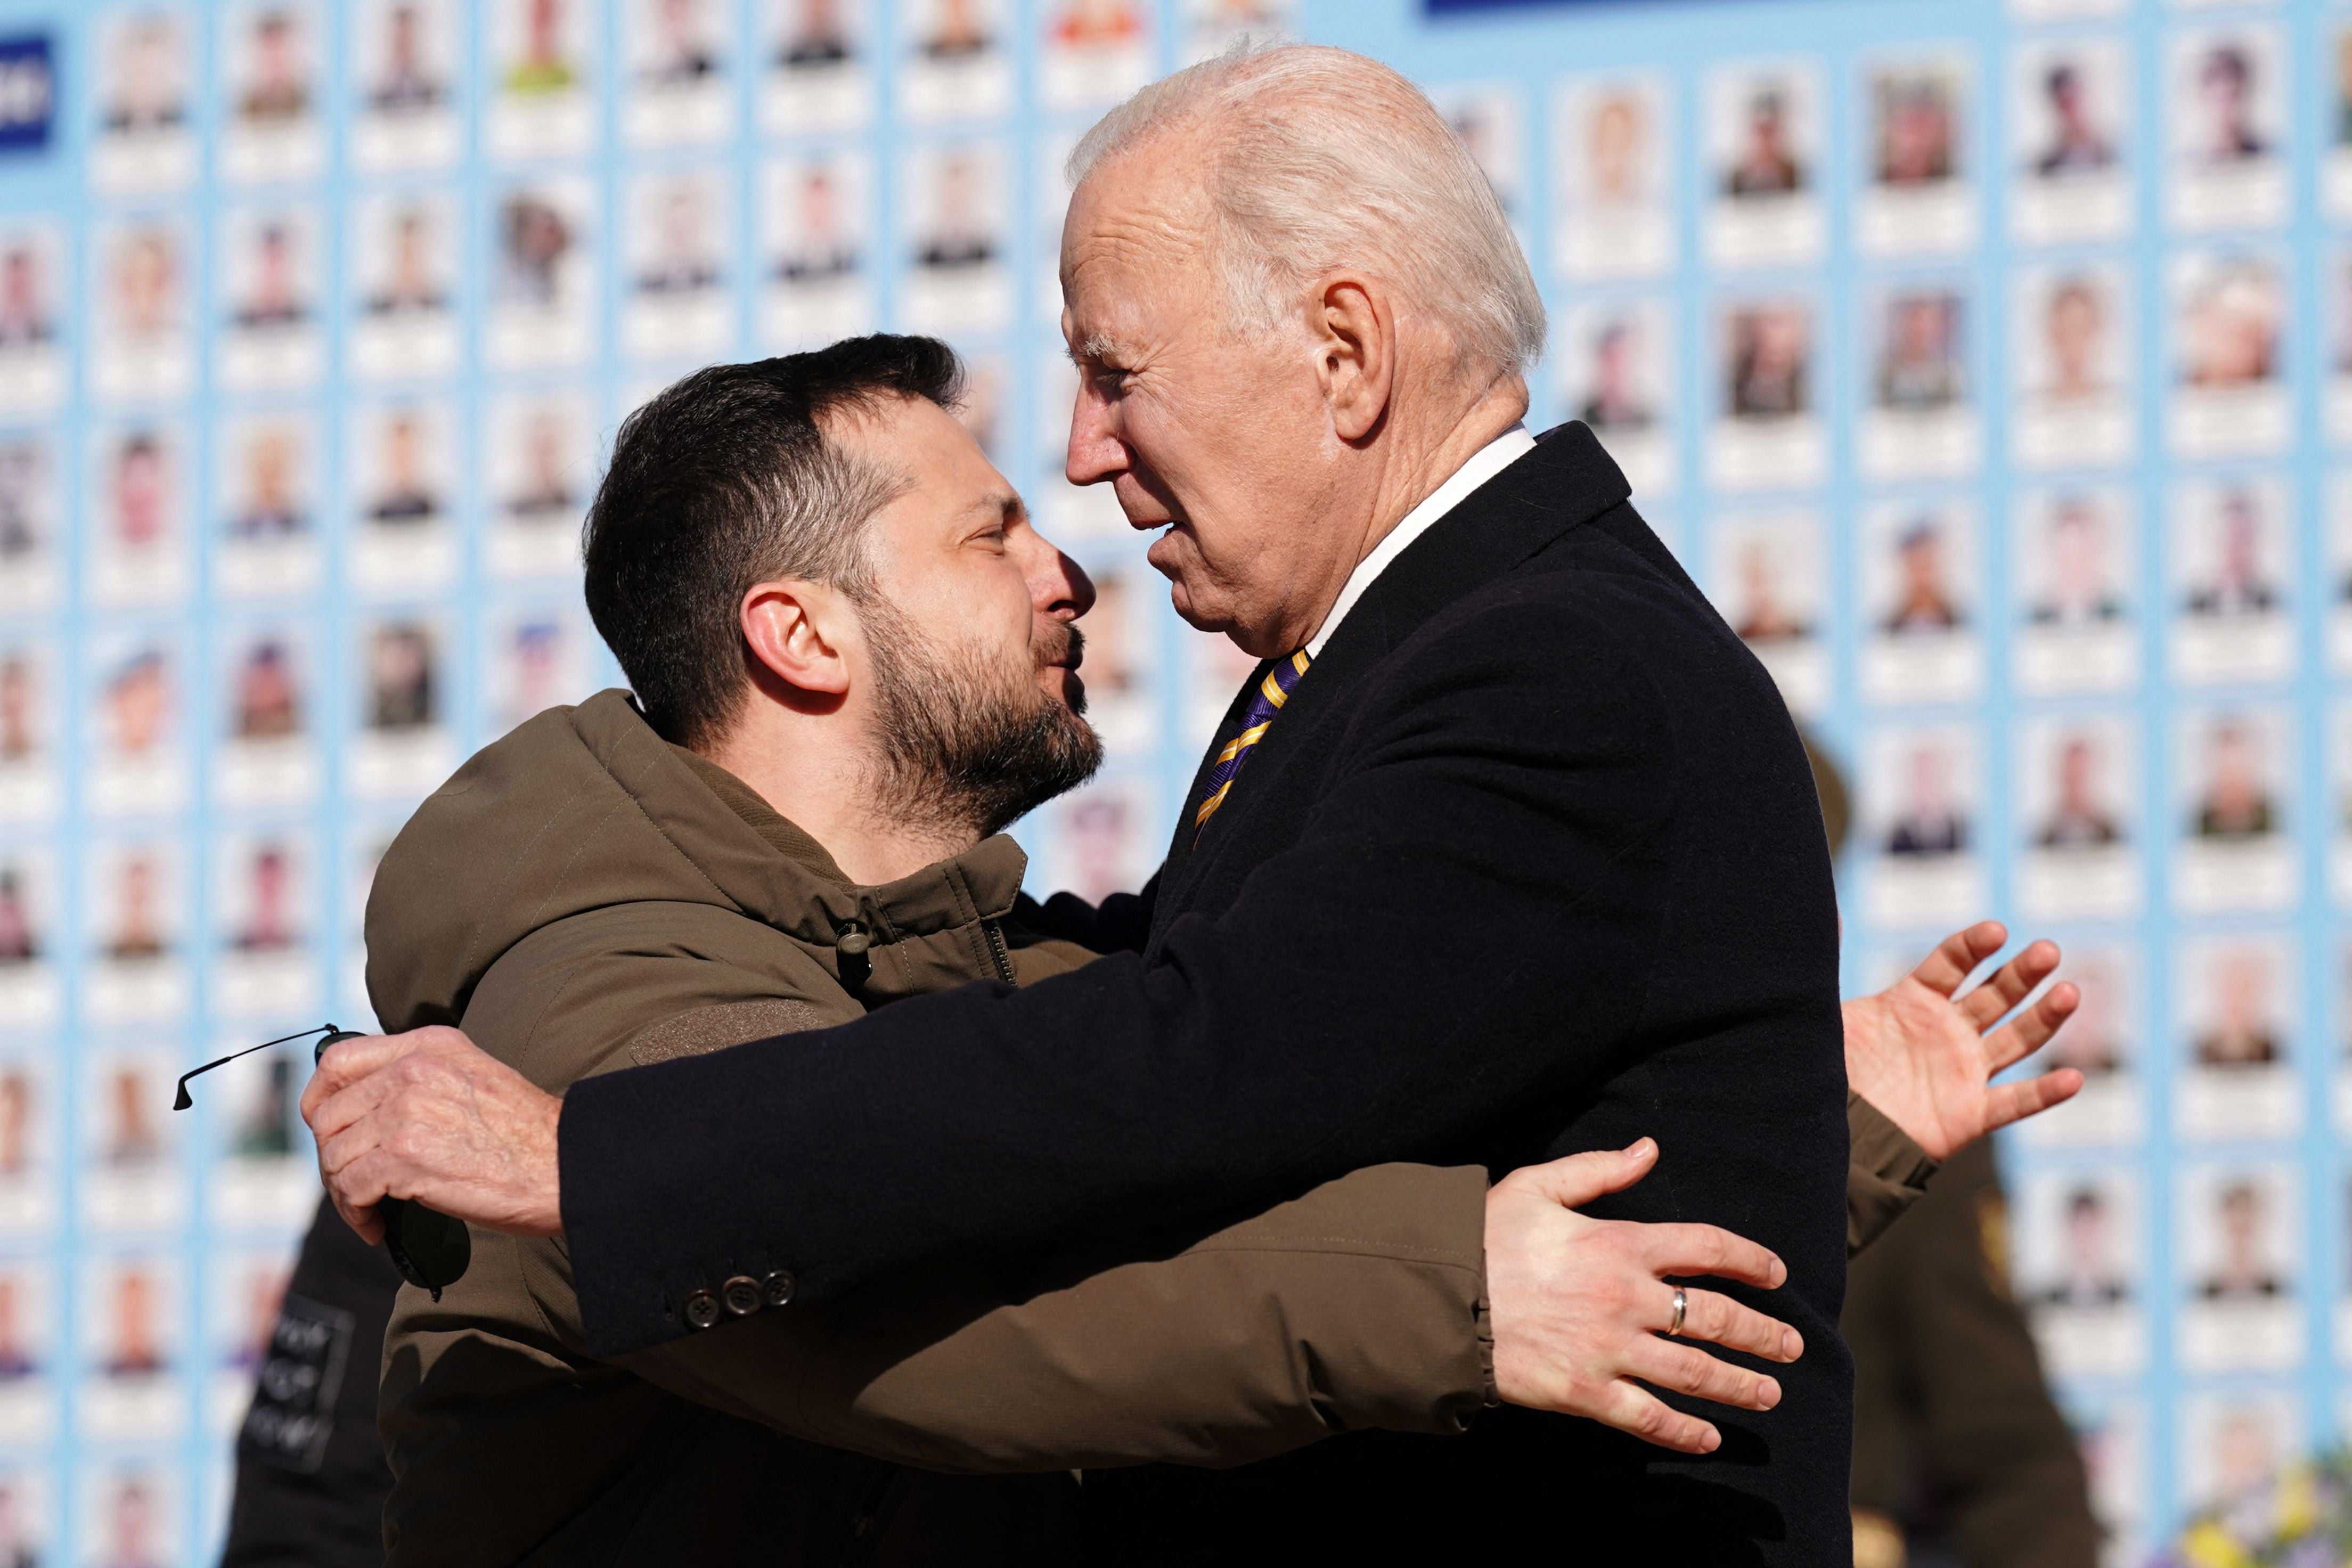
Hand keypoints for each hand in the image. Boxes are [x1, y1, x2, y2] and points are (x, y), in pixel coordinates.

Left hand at [300, 1026, 564, 1243]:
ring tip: (369, 1210)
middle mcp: (413, 1070)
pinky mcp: (405, 1156)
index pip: (338, 1061)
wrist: (565, 1165)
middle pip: (329, 1114)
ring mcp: (407, 1111)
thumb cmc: (528, 1136)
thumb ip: (425, 1076)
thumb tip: (371, 1108)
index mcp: (430, 1046)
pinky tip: (377, 1226)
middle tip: (354, 1184)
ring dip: (343, 1192)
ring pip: (335, 1154)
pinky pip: (350, 1188)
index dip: (319, 1100)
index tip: (328, 1131)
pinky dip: (356, 1214)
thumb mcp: (475, 1077)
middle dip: (332, 1157)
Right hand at [1485, 1139, 1801, 1454]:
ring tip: (1769, 1394)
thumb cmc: (1483, 1236)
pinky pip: (1648, 1418)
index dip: (1750, 1260)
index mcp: (1619, 1242)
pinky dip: (1684, 1432)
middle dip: (1763, 1334)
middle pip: (1716, 1318)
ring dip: (1740, 1385)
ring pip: (1695, 1373)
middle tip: (1792, 1346)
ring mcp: (1608, 1349)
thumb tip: (1649, 1149)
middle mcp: (1625, 1297)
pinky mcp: (1585, 1391)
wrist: (1436, 1296)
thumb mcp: (1537, 1186)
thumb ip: (1599, 1169)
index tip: (1776, 1275)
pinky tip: (1708, 1438)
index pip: (1707, 1249)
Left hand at [1843, 921, 2084, 1162]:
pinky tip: (2072, 1079)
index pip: (1951, 964)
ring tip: (2069, 992)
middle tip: (2047, 950)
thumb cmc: (1828, 1068)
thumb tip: (1823, 912)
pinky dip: (2044, 1094)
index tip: (1996, 932)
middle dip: (2022, 973)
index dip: (1973, 947)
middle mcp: (1946, 1031)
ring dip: (2044, 1018)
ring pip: (2015, 1040)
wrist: (1827, 1129)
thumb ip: (1827, 963)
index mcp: (1913, 1002)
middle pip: (1993, 995)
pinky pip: (2014, 1103)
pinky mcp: (1969, 1114)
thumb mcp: (1827, 1013)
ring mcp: (1962, 1071)